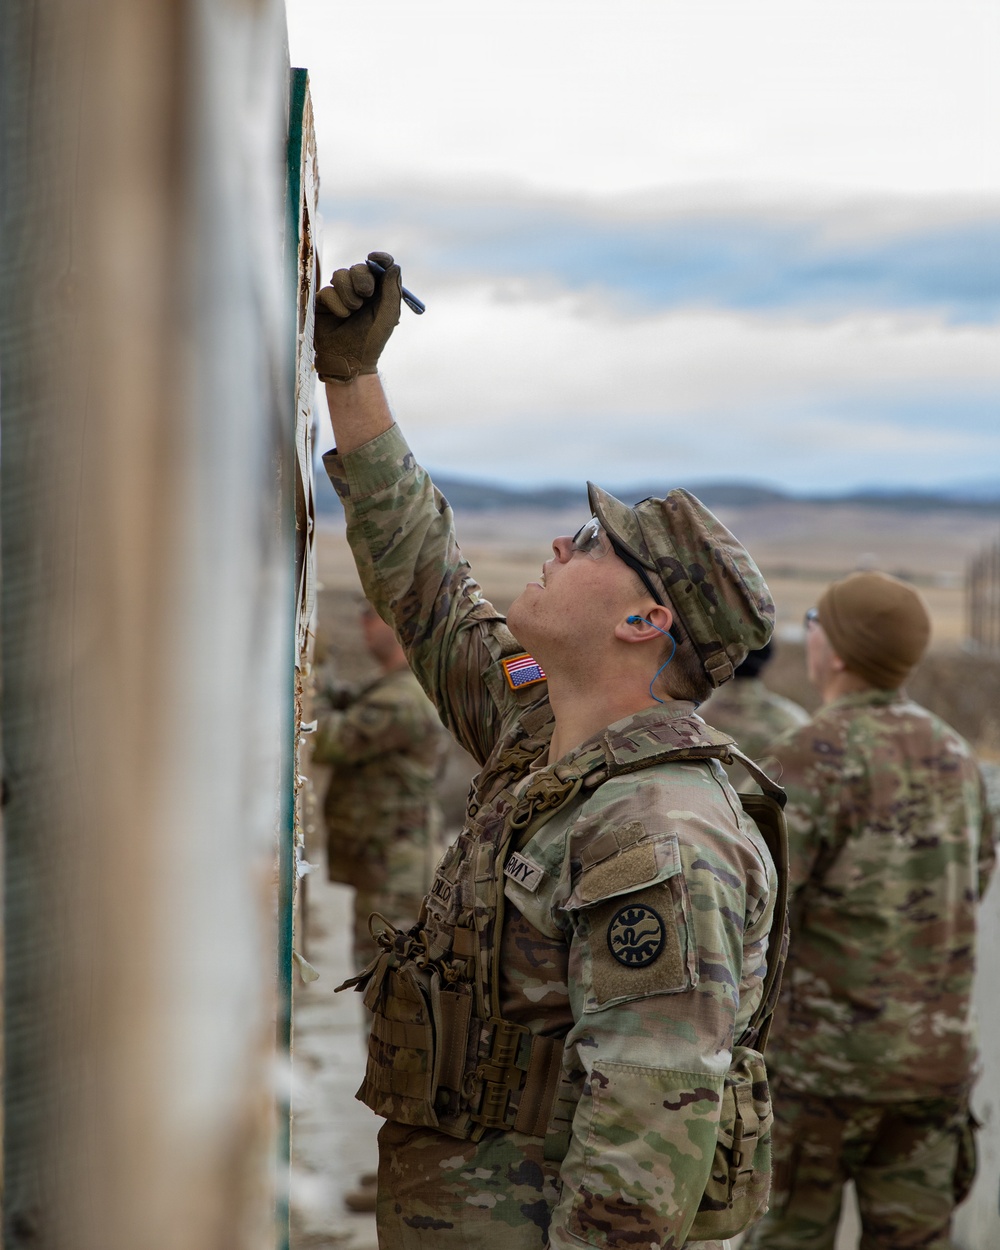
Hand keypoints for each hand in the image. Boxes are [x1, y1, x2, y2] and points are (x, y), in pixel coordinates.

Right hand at [314, 251, 401, 382]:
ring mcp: (341, 294)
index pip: (380, 266)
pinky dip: (336, 303)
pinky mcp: (324, 302)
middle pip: (359, 267)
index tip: (374, 258)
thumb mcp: (388, 316)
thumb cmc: (372, 341)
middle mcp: (359, 290)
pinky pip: (328, 291)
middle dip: (362, 278)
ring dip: (348, 293)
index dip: (379, 258)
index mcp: (379, 292)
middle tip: (365, 294)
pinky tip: (341, 316)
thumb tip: (393, 266)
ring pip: (340, 275)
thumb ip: (392, 291)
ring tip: (352, 312)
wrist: (349, 360)